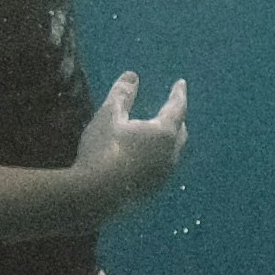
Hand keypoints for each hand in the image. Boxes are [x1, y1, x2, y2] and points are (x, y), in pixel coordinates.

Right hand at [75, 71, 187, 216]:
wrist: (94, 198)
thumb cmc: (103, 151)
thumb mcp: (108, 116)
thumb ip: (122, 94)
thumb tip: (132, 76)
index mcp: (164, 133)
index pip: (177, 108)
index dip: (178, 93)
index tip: (180, 83)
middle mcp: (170, 156)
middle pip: (180, 133)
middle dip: (177, 119)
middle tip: (171, 109)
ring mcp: (162, 177)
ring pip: (172, 153)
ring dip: (168, 141)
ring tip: (158, 134)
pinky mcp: (150, 193)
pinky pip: (160, 169)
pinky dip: (157, 157)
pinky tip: (144, 159)